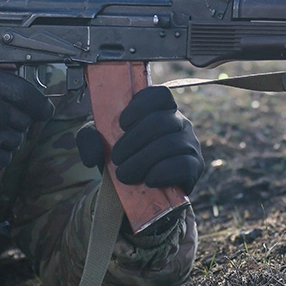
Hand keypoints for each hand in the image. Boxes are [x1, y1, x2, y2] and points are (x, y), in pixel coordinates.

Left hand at [76, 86, 203, 194]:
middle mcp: (179, 121)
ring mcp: (190, 143)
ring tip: (125, 174)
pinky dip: (162, 172)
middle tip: (117, 159)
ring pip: (170, 144)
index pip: (159, 94)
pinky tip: (149, 179)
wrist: (140, 191)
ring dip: (142, 161)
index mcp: (159, 110)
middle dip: (134, 141)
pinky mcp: (195, 166)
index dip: (140, 106)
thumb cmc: (125, 159)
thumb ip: (90, 139)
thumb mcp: (102, 144)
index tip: (122, 124)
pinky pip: (183, 165)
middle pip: (162, 121)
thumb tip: (96, 150)